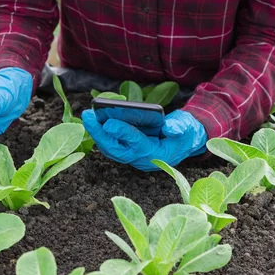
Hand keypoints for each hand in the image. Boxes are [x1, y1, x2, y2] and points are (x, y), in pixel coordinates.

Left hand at [82, 109, 206, 170]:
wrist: (185, 140)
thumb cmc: (186, 133)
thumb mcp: (187, 128)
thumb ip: (179, 127)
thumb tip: (170, 128)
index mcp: (156, 154)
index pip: (136, 144)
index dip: (122, 133)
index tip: (108, 122)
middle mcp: (142, 159)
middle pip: (116, 149)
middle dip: (100, 134)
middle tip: (88, 116)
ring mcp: (133, 156)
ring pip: (110, 148)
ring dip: (97, 133)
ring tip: (88, 115)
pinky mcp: (128, 151)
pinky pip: (111, 144)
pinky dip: (102, 133)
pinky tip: (94, 119)